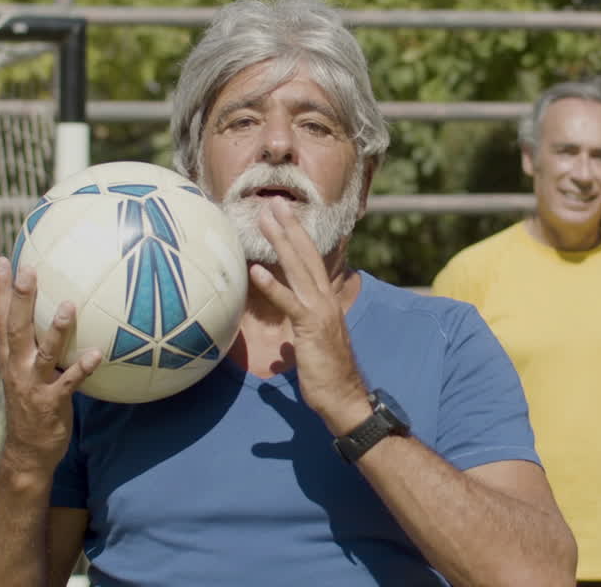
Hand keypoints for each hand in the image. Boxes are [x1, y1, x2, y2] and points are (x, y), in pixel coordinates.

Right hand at [0, 257, 100, 474]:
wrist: (27, 451)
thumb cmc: (34, 404)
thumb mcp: (30, 371)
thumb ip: (41, 344)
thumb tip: (63, 313)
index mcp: (10, 357)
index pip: (1, 317)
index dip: (1, 289)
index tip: (4, 260)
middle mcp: (17, 367)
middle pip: (16, 327)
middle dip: (20, 298)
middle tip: (28, 269)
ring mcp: (32, 385)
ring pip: (43, 352)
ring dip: (55, 330)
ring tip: (68, 306)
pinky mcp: (51, 403)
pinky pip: (68, 383)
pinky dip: (81, 368)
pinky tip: (97, 354)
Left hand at [249, 199, 367, 433]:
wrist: (345, 398)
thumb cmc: (328, 378)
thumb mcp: (310, 353)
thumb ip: (295, 345)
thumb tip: (277, 354)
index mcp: (325, 301)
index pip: (310, 262)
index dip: (297, 237)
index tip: (283, 216)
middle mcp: (325, 299)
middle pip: (306, 255)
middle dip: (289, 227)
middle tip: (274, 202)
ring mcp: (320, 311)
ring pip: (298, 269)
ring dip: (280, 242)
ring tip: (264, 220)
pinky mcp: (310, 326)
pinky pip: (288, 302)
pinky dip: (272, 285)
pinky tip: (255, 270)